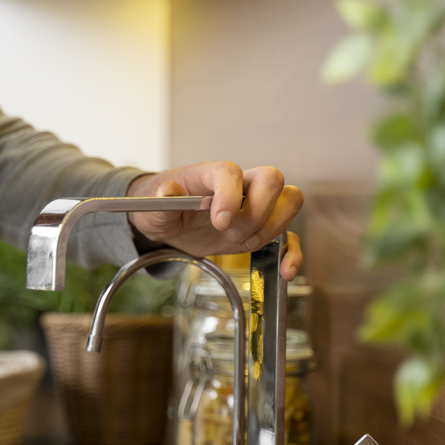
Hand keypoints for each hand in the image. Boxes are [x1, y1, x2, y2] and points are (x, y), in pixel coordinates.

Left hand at [127, 162, 302, 280]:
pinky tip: (284, 271)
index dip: (230, 195)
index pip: (231, 172)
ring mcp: (253, 206)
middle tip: (230, 234)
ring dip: (273, 228)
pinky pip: (289, 236)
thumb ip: (163, 199)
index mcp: (210, 174)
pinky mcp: (259, 229)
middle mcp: (239, 185)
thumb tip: (168, 190)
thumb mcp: (153, 206)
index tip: (219, 221)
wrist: (166, 222)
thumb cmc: (160, 207)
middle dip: (256, 213)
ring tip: (243, 245)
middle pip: (272, 179)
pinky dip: (292, 253)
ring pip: (289, 200)